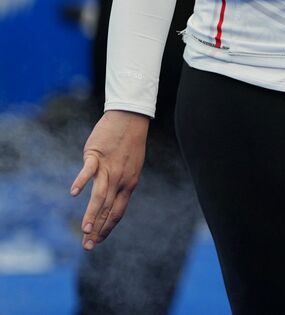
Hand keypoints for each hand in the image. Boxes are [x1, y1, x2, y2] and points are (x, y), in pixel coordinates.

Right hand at [70, 110, 148, 249]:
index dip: (108, 227)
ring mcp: (109, 168)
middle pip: (108, 209)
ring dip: (92, 213)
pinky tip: (74, 194)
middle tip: (88, 246)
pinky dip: (81, 182)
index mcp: (129, 184)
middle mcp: (120, 180)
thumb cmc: (128, 144)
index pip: (118, 212)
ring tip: (85, 230)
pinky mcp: (97, 156)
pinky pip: (89, 171)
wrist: (130, 120)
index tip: (98, 241)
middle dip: (98, 229)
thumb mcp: (130, 168)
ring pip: (100, 195)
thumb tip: (111, 199)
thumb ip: (120, 184)